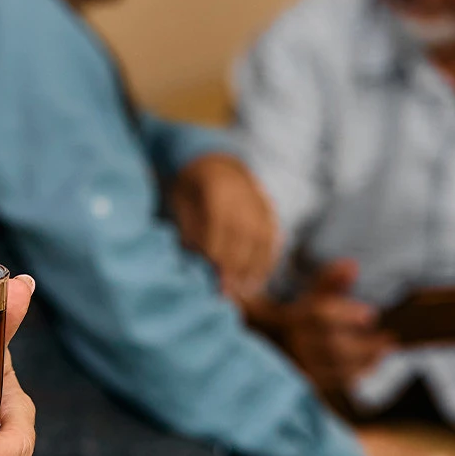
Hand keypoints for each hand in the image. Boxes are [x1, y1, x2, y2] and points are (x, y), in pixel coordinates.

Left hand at [169, 154, 277, 301]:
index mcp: (217, 189)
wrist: (214, 160)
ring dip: (253, 268)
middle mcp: (243, 194)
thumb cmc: (190, 188)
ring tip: (243, 293)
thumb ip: (189, 228)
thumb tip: (194, 261)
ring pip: (261, 239)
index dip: (217, 256)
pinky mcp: (269, 209)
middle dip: (235, 268)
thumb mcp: (181, 202)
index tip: (213, 280)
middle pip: (243, 237)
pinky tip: (258, 280)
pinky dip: (267, 260)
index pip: (220, 228)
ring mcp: (260, 200)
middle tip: (226, 294)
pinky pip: (273, 237)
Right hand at [272, 259, 394, 392]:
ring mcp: (303, 365)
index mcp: (294, 316)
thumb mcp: (313, 296)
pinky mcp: (311, 382)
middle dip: (365, 344)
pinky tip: (374, 362)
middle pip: (333, 347)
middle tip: (389, 338)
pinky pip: (338, 381)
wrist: (280, 345)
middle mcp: (296, 343)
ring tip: (387, 348)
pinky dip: (360, 372)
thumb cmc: (304, 316)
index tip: (372, 314)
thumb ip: (331, 281)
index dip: (347, 315)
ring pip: (338, 367)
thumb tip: (351, 265)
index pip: (320, 316)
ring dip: (367, 359)